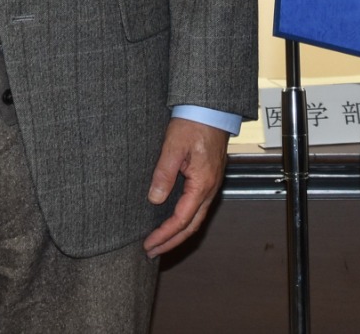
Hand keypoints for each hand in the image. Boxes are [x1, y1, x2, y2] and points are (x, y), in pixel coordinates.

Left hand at [143, 117, 229, 256]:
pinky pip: (198, 207)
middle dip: (171, 242)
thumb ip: (164, 174)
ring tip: (160, 242)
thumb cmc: (194, 123)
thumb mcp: (173, 147)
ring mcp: (211, 184)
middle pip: (192, 226)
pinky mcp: (208, 179)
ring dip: (178, 233)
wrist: (211, 108)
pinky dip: (184, 220)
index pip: (182, 219)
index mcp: (202, 184)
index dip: (164, 235)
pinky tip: (173, 221)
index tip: (148, 244)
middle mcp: (210, 188)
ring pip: (196, 218)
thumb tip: (155, 199)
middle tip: (152, 252)